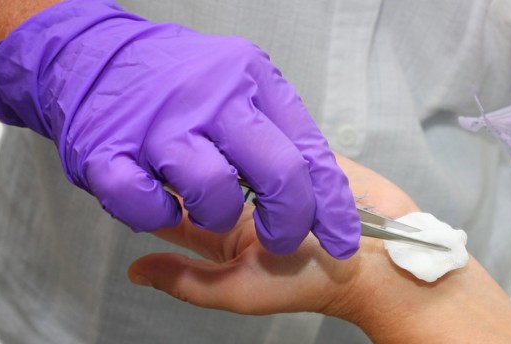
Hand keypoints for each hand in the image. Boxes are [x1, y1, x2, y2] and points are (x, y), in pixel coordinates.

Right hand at [0, 0, 358, 256]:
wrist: (90, 55)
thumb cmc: (175, 82)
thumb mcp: (239, 85)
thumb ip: (278, 131)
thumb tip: (322, 190)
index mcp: (251, 80)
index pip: (310, 152)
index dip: (332, 206)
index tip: (343, 239)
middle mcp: (210, 97)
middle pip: (278, 173)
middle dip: (289, 222)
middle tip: (281, 239)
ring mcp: (158, 123)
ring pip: (213, 194)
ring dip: (214, 215)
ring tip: (203, 202)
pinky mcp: (108, 151)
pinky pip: (145, 206)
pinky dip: (154, 215)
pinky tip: (158, 198)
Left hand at [127, 154, 510, 342]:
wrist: (375, 263)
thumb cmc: (309, 285)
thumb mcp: (239, 289)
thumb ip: (188, 280)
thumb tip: (134, 271)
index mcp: (225, 231)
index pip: (178, 204)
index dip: (157, 187)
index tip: (135, 166)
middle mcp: (245, 198)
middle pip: (203, 168)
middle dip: (185, 153)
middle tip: (163, 132)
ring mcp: (275, 171)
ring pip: (235, 146)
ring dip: (221, 135)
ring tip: (196, 116)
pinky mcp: (306, 151)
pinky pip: (276, 132)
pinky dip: (261, 126)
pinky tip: (240, 111)